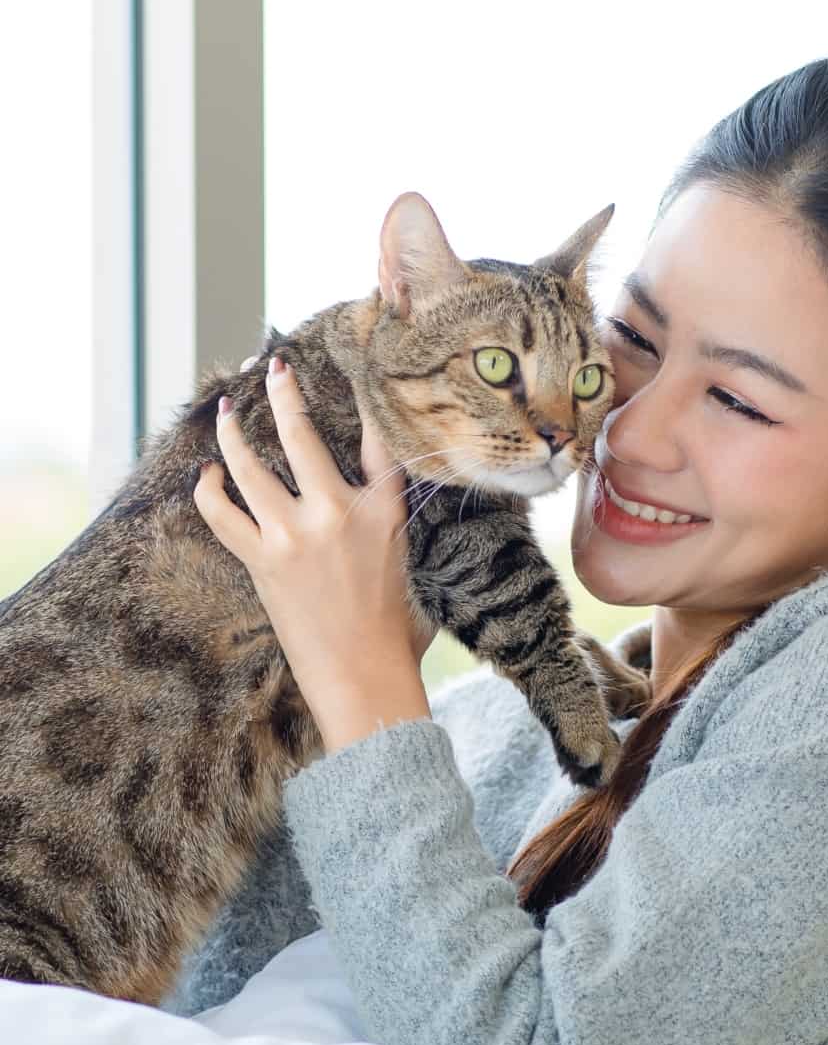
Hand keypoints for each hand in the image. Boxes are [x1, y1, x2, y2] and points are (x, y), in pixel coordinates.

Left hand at [193, 355, 434, 750]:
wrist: (363, 676)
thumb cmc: (393, 629)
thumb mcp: (405, 558)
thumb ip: (388, 516)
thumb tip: (376, 493)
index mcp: (383, 511)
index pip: (375, 438)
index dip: (361, 399)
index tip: (347, 371)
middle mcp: (336, 512)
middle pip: (300, 433)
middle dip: (283, 392)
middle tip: (272, 368)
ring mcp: (294, 535)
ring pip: (249, 465)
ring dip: (232, 433)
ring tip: (228, 412)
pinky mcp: (261, 561)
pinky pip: (221, 513)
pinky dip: (208, 490)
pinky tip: (206, 475)